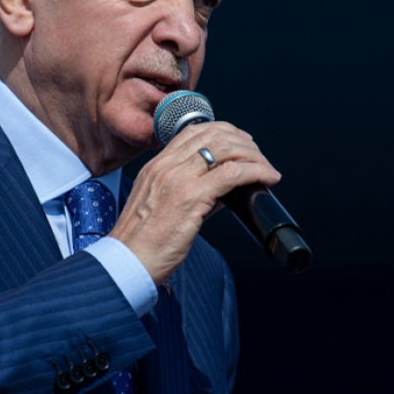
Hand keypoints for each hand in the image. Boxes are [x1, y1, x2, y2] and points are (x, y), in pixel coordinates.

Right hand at [110, 122, 279, 284]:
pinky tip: (267, 178)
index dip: (223, 132)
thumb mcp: (161, 207)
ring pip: (226, 149)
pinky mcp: (191, 197)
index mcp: (156, 167)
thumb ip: (191, 194)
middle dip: (243, 143)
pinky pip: (232, 174)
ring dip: (253, 156)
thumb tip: (224, 193)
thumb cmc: (142, 243)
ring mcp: (178, 179)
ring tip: (267, 169)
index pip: (193, 132)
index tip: (240, 142)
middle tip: (259, 157)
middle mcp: (166, 167)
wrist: (126, 262)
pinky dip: (255, 172)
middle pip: (213, 135)